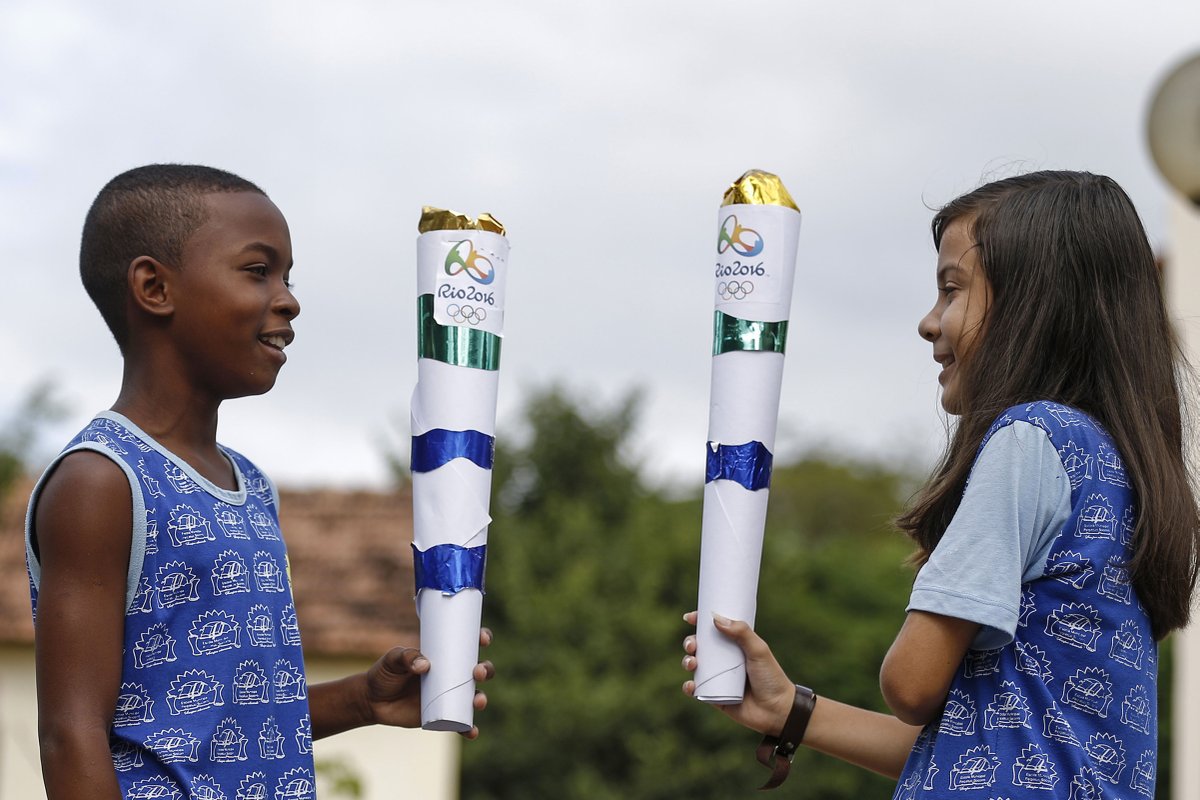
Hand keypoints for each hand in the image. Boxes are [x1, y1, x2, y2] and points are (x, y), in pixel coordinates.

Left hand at [364, 627, 494, 738]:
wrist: (373, 701)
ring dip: (481, 699)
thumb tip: (424, 665)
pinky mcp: (443, 716)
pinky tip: (471, 732)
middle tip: (477, 672)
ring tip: (477, 702)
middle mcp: (452, 675)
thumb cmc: (385, 673)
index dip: (482, 639)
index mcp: (445, 655)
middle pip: (479, 671)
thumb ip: (406, 657)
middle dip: (486, 670)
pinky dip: (469, 729)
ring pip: (475, 697)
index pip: (469, 644)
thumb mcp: (393, 659)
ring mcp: (449, 697)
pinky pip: (461, 724)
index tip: (483, 639)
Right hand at [681, 611, 794, 736]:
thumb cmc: (771, 677)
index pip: (714, 630)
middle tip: (692, 645)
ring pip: (694, 666)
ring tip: (692, 664)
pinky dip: (688, 687)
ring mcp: (718, 678)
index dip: (700, 622)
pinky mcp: (714, 696)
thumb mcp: (759, 650)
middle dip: (690, 642)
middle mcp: (723, 660)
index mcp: (734, 645)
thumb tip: (716, 618)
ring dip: (687, 662)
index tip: (690, 618)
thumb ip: (742, 632)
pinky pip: (696, 690)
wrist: (777, 710)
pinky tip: (691, 685)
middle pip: (700, 646)